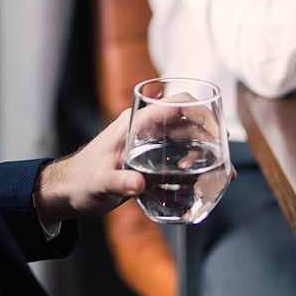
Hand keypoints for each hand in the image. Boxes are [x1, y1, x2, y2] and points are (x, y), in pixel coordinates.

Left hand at [33, 103, 236, 225]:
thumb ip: (119, 182)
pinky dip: (194, 162)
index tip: (218, 132)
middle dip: (211, 134)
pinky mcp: (150, 158)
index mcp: (135, 123)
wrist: (69, 191)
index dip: (201, 113)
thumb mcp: (101, 182)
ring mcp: (149, 142)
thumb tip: (138, 184)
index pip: (175, 105)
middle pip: (187, 120)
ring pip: (186, 137)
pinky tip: (201, 178)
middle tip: (225, 156)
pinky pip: (179, 153)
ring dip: (206, 150)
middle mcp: (146, 128)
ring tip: (220, 172)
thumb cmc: (81, 181)